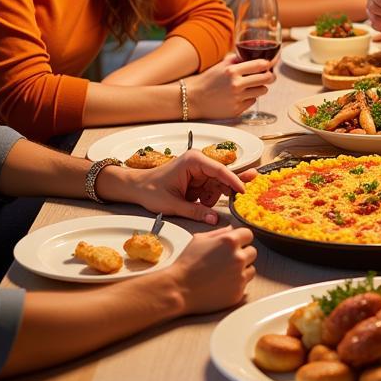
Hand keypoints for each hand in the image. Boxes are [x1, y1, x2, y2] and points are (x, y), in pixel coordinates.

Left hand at [120, 151, 254, 224]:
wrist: (137, 188)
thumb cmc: (151, 191)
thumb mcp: (173, 204)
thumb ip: (195, 212)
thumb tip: (214, 220)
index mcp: (194, 161)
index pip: (220, 170)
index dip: (234, 181)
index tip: (244, 192)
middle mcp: (199, 162)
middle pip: (222, 177)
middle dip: (225, 191)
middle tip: (240, 198)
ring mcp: (199, 170)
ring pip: (217, 185)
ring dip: (211, 198)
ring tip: (195, 204)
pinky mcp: (197, 178)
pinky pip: (210, 190)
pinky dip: (206, 199)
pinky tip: (196, 204)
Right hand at [169, 226, 257, 314]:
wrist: (179, 288)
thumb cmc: (186, 263)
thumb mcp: (199, 239)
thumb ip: (219, 232)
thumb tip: (232, 229)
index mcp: (230, 241)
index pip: (248, 234)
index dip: (241, 239)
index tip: (236, 244)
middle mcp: (238, 257)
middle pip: (252, 252)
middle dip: (242, 254)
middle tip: (227, 260)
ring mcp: (240, 276)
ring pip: (251, 269)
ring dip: (242, 270)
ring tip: (224, 273)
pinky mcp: (238, 292)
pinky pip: (244, 285)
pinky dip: (236, 284)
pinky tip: (222, 284)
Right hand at [187, 52, 276, 118]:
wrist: (194, 99)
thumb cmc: (208, 81)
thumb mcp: (221, 66)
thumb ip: (237, 60)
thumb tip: (255, 57)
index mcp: (232, 71)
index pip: (260, 65)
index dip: (268, 65)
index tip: (268, 65)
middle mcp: (236, 84)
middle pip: (266, 78)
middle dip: (270, 76)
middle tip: (269, 76)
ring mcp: (237, 98)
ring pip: (262, 91)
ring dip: (260, 88)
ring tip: (252, 86)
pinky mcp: (237, 110)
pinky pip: (252, 101)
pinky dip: (249, 98)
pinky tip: (240, 96)